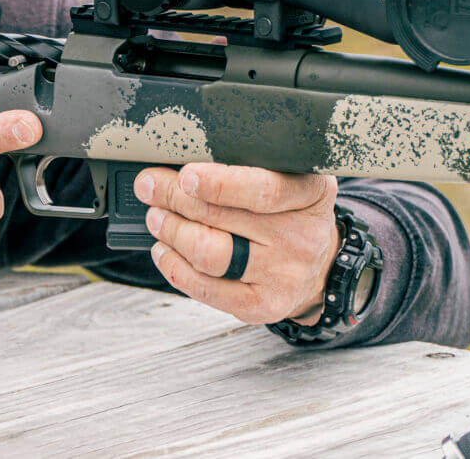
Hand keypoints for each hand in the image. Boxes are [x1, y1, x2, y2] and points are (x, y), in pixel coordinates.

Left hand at [135, 163, 338, 325]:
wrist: (319, 266)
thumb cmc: (288, 211)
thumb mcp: (285, 176)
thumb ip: (242, 166)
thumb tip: (176, 165)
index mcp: (309, 193)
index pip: (262, 190)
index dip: (218, 184)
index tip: (185, 176)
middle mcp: (301, 236)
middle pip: (223, 218)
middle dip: (174, 198)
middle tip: (151, 187)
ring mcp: (283, 275)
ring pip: (210, 254)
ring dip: (172, 231)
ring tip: (157, 217)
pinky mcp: (262, 305)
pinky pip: (207, 289)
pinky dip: (175, 267)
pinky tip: (164, 250)